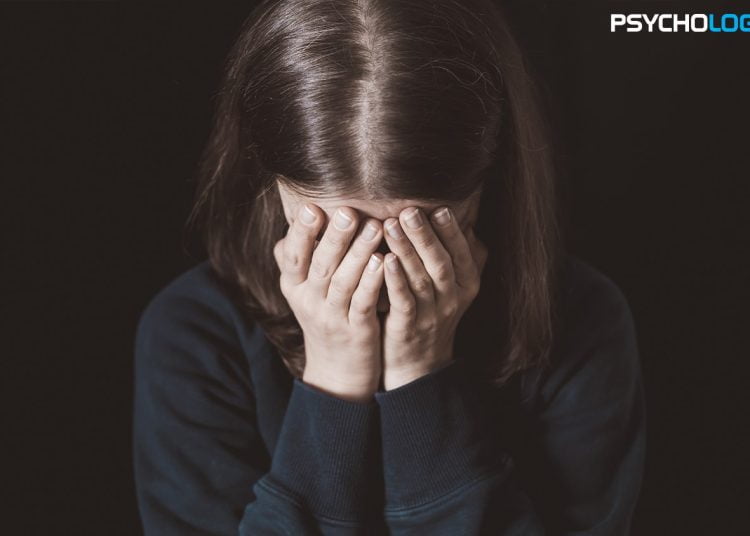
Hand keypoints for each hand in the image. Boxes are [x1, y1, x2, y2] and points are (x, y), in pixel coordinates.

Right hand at [273, 203, 385, 402]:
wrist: (336, 371)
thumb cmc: (324, 316)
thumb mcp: (303, 289)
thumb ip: (300, 257)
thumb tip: (295, 217)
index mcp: (294, 286)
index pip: (293, 255)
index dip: (301, 232)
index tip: (312, 206)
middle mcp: (308, 300)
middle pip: (319, 265)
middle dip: (333, 236)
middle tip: (348, 211)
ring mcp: (331, 317)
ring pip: (342, 282)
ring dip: (358, 254)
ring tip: (374, 228)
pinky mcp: (355, 331)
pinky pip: (362, 303)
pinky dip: (372, 282)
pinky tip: (383, 262)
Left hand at [379, 206, 487, 389]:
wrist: (419, 364)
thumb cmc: (432, 312)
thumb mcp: (455, 286)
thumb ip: (461, 256)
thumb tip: (467, 219)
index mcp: (467, 284)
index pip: (461, 253)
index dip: (450, 231)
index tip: (438, 207)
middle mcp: (453, 299)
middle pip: (441, 263)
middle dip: (425, 235)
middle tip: (408, 210)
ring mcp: (431, 315)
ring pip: (421, 279)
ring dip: (406, 251)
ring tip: (390, 225)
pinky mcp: (409, 328)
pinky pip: (403, 301)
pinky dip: (394, 280)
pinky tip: (384, 260)